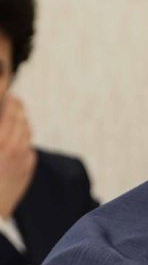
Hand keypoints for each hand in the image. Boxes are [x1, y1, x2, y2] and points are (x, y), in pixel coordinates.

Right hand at [0, 94, 36, 217]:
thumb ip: (0, 132)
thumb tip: (4, 122)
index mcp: (1, 141)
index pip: (10, 113)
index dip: (11, 102)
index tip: (10, 95)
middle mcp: (13, 148)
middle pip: (21, 121)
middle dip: (18, 109)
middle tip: (15, 101)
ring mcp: (23, 159)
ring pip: (27, 134)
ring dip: (23, 123)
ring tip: (16, 117)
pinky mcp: (28, 169)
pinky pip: (28, 148)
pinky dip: (23, 140)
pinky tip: (17, 138)